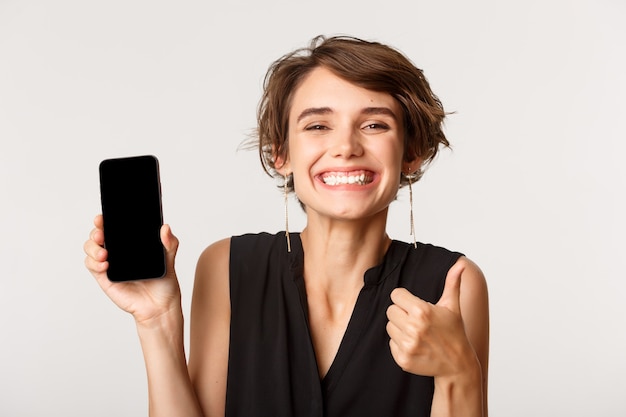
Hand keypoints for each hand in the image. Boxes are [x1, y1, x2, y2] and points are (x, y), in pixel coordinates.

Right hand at [84, 214, 181, 324]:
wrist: (160, 305)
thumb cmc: (163, 281)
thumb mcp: (169, 259)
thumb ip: (169, 243)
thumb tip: (165, 227)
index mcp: (130, 243)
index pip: (114, 227)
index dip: (105, 220)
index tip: (103, 217)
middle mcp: (117, 251)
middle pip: (98, 235)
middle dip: (95, 232)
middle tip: (102, 235)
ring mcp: (109, 264)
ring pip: (91, 249)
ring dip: (92, 248)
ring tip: (104, 254)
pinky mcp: (105, 278)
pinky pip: (92, 266)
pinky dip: (94, 263)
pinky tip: (105, 265)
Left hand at [386, 262, 476, 377]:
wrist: (457, 364)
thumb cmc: (454, 332)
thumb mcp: (452, 306)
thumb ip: (452, 283)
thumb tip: (460, 264)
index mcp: (422, 311)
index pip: (395, 295)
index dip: (405, 299)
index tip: (415, 305)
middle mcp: (413, 328)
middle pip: (390, 310)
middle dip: (402, 313)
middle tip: (417, 320)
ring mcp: (407, 345)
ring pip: (389, 326)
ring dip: (400, 328)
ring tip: (417, 333)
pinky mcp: (403, 359)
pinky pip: (391, 343)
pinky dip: (400, 344)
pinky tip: (415, 345)